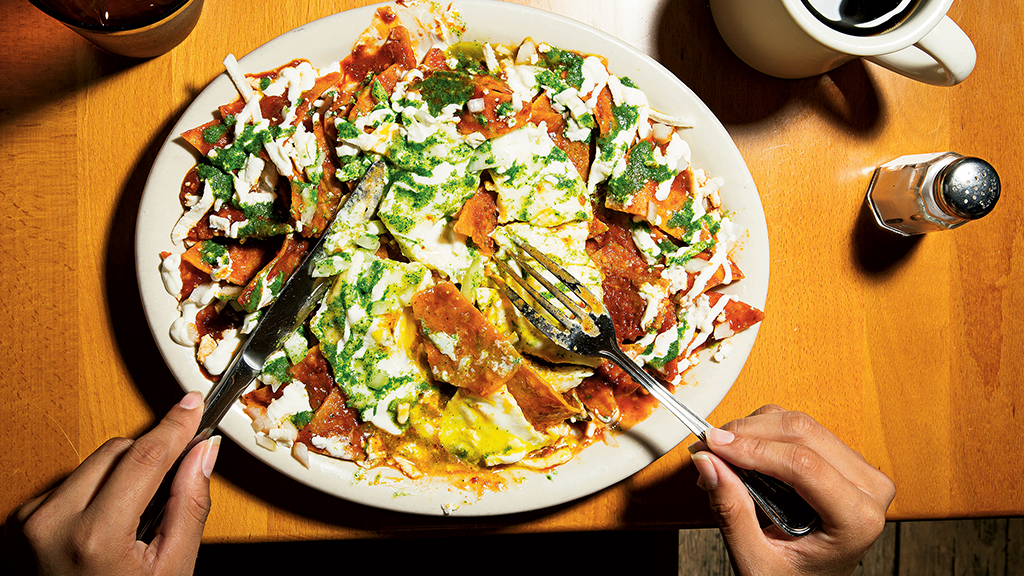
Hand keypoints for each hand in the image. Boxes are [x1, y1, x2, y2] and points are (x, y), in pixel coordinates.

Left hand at [5, 392, 219, 575]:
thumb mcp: (173, 570)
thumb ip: (191, 505)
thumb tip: (204, 452)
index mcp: (95, 536)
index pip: (145, 457)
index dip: (175, 427)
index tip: (193, 404)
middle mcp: (53, 522)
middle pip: (118, 451)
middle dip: (150, 458)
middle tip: (173, 482)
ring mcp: (31, 522)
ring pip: (94, 462)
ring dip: (122, 475)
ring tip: (134, 518)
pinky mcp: (21, 522)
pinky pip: (70, 483)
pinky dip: (95, 492)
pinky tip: (106, 525)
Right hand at [689, 404, 894, 575]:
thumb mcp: (757, 561)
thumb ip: (732, 512)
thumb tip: (708, 462)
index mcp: (858, 519)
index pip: (803, 464)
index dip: (753, 448)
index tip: (713, 445)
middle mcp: (868, 487)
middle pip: (801, 433)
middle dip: (746, 434)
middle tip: (708, 447)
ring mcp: (859, 470)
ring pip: (799, 424)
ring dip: (752, 430)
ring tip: (722, 456)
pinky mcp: (843, 459)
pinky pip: (801, 429)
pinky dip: (764, 433)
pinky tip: (743, 453)